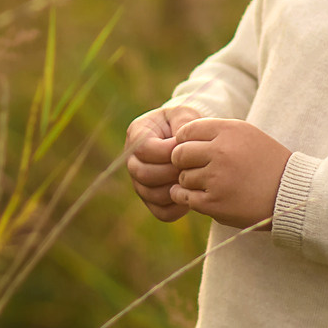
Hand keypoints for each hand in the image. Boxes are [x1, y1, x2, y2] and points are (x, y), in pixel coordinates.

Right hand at [124, 106, 195, 221]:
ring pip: (152, 194)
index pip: (144, 149)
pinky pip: (162, 212)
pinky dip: (178, 208)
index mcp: (137, 134)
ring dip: (175, 189)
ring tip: (194, 180)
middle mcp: (133, 160)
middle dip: (171, 171)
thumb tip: (180, 143)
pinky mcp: (152, 200)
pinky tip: (191, 195)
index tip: (187, 148)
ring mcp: (140, 182)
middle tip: (193, 167)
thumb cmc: (184, 124)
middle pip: (143, 174)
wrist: (187, 140)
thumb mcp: (184, 114)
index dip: (167, 151)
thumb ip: (183, 122)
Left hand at [171, 117, 292, 228]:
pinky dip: (187, 197)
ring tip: (210, 184)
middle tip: (196, 169)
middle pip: (179, 154)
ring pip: (183, 178)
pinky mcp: (214, 203)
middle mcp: (221, 152)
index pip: (186, 131)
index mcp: (229, 131)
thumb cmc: (267, 162)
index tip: (194, 151)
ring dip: (190, 182)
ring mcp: (216, 178)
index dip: (185, 142)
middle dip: (183, 162)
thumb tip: (179, 139)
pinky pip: (185, 197)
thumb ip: (215, 133)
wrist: (291, 193)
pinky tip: (199, 196)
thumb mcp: (247, 135)